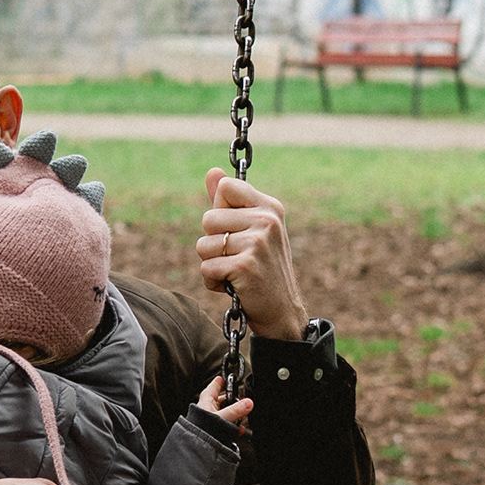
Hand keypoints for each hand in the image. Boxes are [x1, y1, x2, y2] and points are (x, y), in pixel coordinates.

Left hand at [193, 374, 256, 431]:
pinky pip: (227, 425)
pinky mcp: (215, 430)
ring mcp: (212, 419)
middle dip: (235, 402)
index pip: (214, 387)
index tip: (227, 378)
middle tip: (243, 403)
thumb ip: (236, 410)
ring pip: (227, 413)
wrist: (197, 446)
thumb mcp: (222, 417)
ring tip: (242, 418)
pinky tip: (239, 430)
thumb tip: (248, 403)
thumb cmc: (202, 431)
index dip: (221, 382)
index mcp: (206, 401)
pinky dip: (234, 427)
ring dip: (236, 416)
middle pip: (224, 400)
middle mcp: (208, 409)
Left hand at [196, 167, 309, 341]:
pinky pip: (206, 267)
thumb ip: (230, 202)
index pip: (226, 187)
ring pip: (203, 244)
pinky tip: (233, 286)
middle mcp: (267, 221)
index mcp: (270, 207)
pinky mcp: (245, 266)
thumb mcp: (252, 231)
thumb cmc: (262, 269)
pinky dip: (212, 281)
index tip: (236, 230)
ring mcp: (258, 243)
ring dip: (211, 263)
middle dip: (213, 242)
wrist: (282, 312)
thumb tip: (212, 172)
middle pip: (208, 218)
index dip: (220, 210)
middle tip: (236, 257)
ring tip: (234, 272)